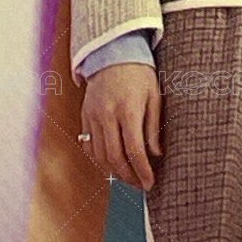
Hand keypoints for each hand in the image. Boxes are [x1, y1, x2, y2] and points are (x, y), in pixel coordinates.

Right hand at [80, 63, 161, 190]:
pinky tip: (113, 165)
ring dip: (115, 172)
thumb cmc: (140, 75)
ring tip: (130, 178)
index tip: (150, 183)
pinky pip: (90, 146)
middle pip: (115, 157)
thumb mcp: (154, 96)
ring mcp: (92, 117)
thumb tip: (156, 154)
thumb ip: (154, 126)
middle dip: (129, 176)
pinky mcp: (85, 117)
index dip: (142, 170)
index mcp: (127, 109)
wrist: (113, 55)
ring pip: (100, 156)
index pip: (134, 149)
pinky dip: (100, 160)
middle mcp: (107, 115)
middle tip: (141, 185)